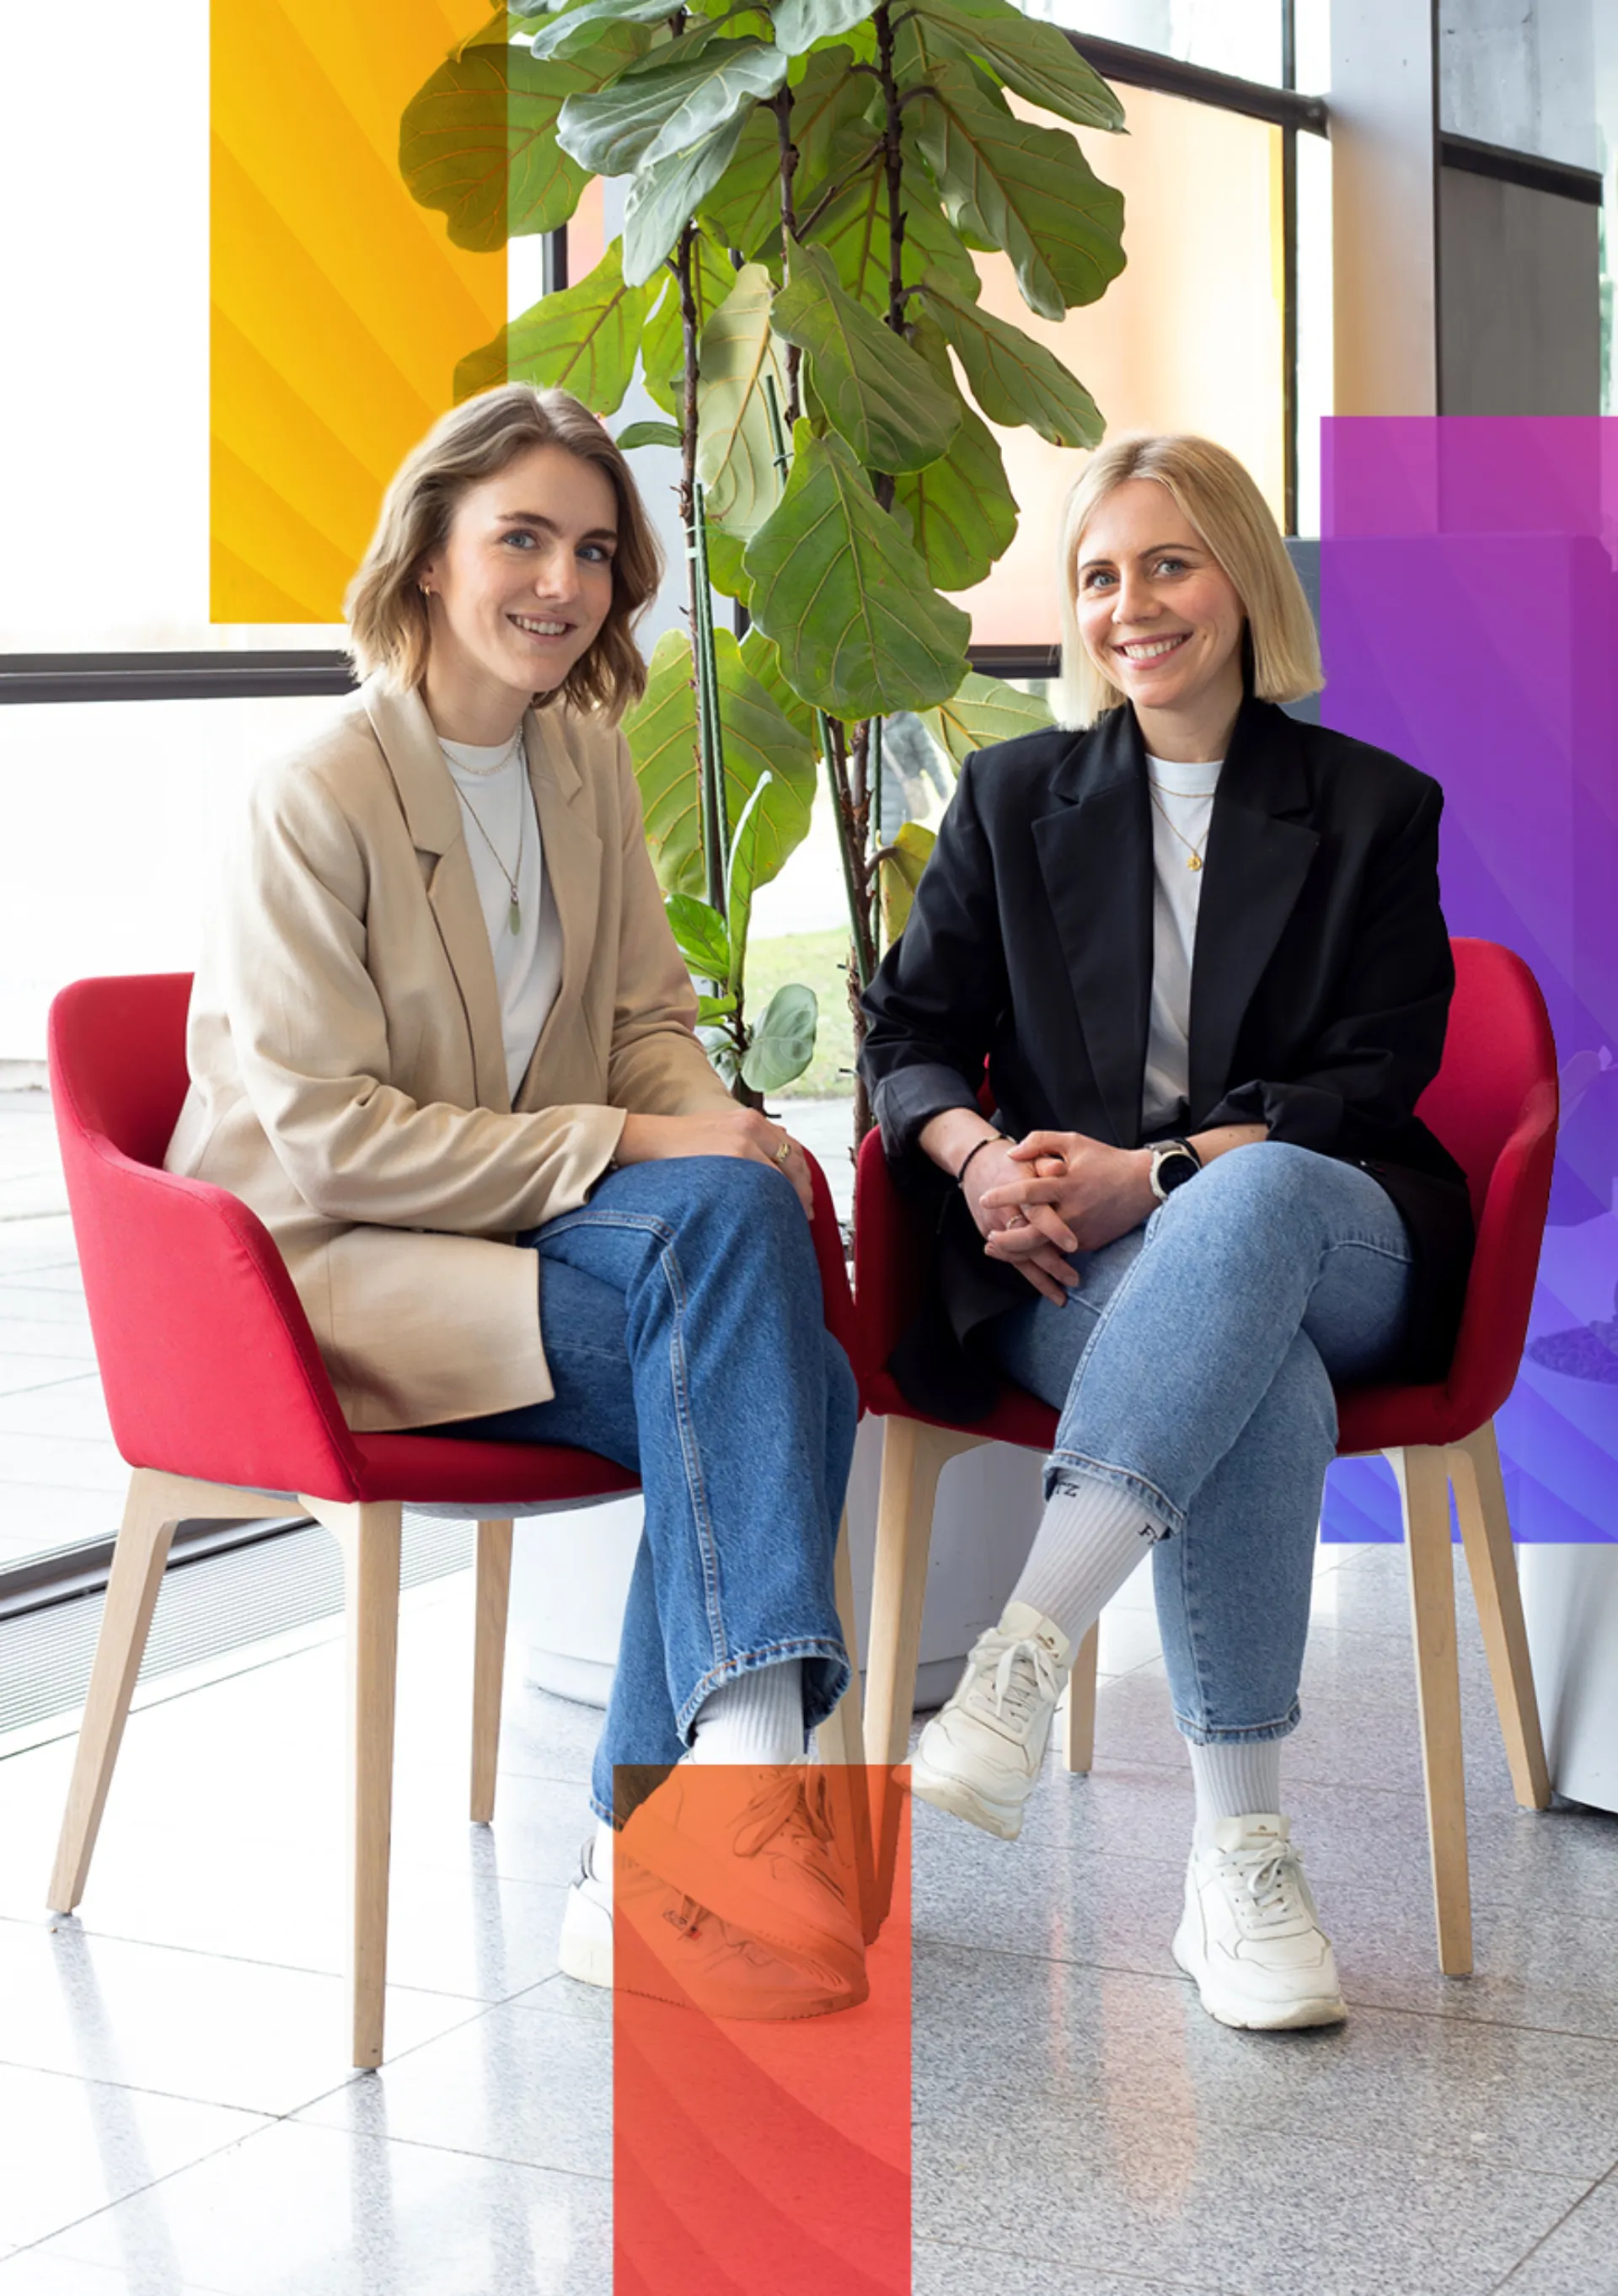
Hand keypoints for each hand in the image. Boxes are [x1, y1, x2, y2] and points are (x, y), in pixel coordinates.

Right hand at [614, 1107, 813, 1218]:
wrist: (646, 1140)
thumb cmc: (676, 1142)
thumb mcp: (716, 1130)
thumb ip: (745, 1140)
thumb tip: (771, 1157)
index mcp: (749, 1120)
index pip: (790, 1146)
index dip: (803, 1173)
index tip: (805, 1192)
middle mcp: (751, 1127)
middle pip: (793, 1161)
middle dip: (803, 1190)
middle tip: (805, 1212)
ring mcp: (743, 1141)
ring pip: (783, 1175)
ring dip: (792, 1199)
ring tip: (793, 1219)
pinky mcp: (733, 1156)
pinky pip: (764, 1183)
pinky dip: (774, 1201)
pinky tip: (774, 1215)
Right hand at [957, 1133, 1078, 1306]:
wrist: (976, 1162)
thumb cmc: (1012, 1160)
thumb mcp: (1030, 1155)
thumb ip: (1046, 1163)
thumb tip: (1060, 1169)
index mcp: (1019, 1191)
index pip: (1038, 1214)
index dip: (1054, 1230)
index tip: (1074, 1245)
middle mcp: (1006, 1213)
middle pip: (1029, 1244)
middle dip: (1052, 1265)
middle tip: (1075, 1280)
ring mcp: (996, 1227)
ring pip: (1020, 1259)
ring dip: (1041, 1280)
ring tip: (1062, 1296)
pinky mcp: (991, 1236)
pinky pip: (1012, 1260)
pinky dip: (1029, 1276)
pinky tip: (1046, 1289)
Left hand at [980, 1130, 1154, 1258]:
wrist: (1144, 1184)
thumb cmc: (1106, 1160)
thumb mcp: (1074, 1141)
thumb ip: (1040, 1141)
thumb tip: (1012, 1154)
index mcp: (1066, 1183)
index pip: (1029, 1192)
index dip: (1004, 1196)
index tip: (984, 1199)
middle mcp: (1073, 1210)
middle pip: (1032, 1233)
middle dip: (1007, 1240)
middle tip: (989, 1236)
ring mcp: (1081, 1229)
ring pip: (1044, 1249)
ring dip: (1018, 1252)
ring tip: (999, 1248)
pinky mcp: (1090, 1242)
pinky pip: (1060, 1250)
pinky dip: (1042, 1251)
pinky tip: (1025, 1250)